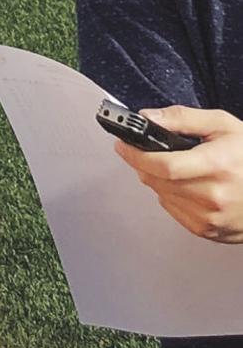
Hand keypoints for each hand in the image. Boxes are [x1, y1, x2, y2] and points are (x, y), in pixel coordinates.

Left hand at [116, 107, 242, 242]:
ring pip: (161, 195)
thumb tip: (148, 117)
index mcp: (218, 166)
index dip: (135, 155)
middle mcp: (214, 196)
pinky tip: (189, 186)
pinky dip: (172, 196)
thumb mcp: (224, 126)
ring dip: (158, 180)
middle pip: (157, 181)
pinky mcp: (206, 230)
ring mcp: (210, 217)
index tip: (123, 145)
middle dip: (144, 164)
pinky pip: (172, 210)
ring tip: (177, 168)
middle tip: (147, 152)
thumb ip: (184, 119)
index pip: (162, 165)